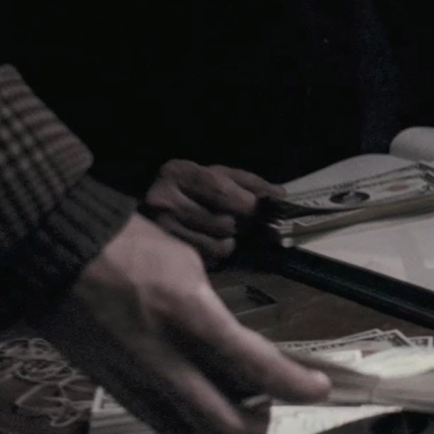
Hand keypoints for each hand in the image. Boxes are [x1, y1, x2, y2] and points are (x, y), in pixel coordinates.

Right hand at [30, 215, 330, 433]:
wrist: (54, 249)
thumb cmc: (128, 245)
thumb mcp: (188, 265)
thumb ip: (215, 311)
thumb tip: (239, 344)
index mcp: (190, 315)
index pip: (257, 366)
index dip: (294, 385)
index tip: (319, 389)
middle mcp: (165, 356)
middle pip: (226, 422)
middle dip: (259, 424)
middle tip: (272, 407)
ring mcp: (135, 377)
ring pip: (190, 433)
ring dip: (222, 433)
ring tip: (237, 411)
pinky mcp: (112, 385)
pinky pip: (157, 422)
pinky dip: (187, 426)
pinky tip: (197, 408)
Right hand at [143, 159, 283, 266]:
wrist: (152, 209)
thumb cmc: (191, 189)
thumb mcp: (217, 176)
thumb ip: (250, 183)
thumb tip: (280, 195)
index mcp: (179, 173)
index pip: (222, 191)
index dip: (249, 205)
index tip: (265, 213)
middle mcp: (164, 200)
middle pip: (224, 222)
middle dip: (242, 226)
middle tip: (243, 224)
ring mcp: (162, 229)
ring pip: (219, 245)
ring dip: (230, 243)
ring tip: (222, 233)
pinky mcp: (167, 253)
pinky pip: (208, 260)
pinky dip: (216, 254)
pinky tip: (208, 242)